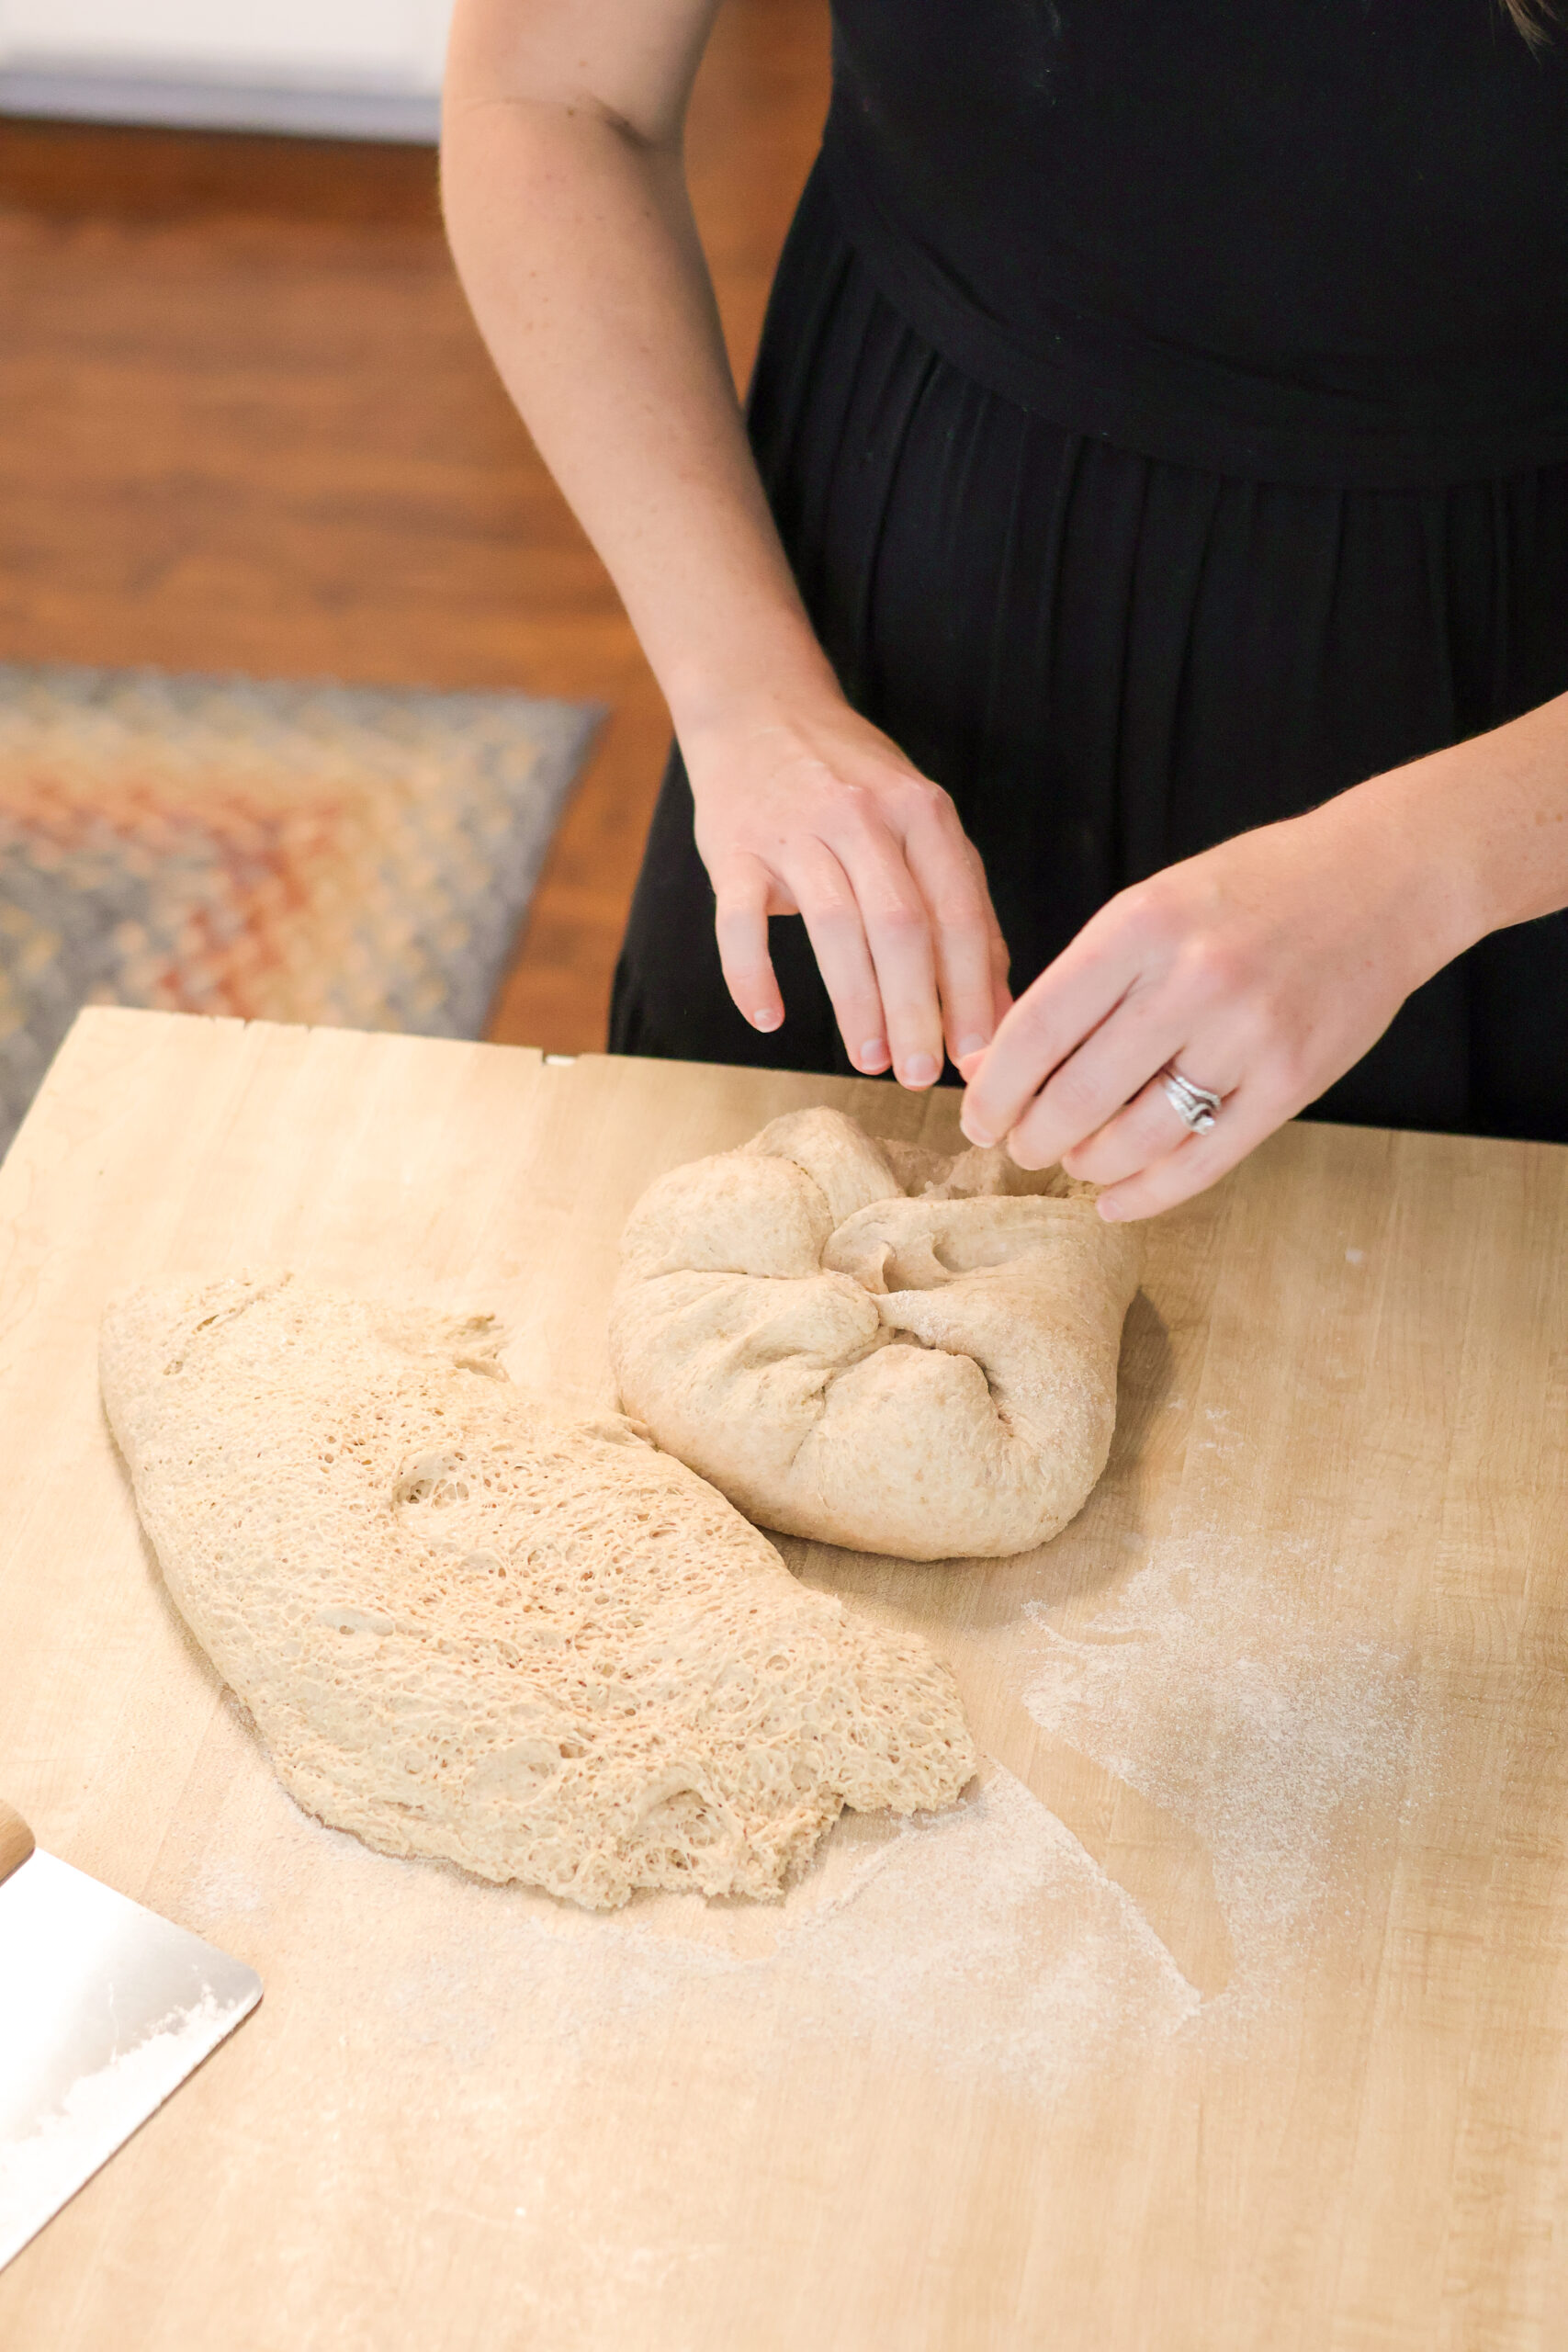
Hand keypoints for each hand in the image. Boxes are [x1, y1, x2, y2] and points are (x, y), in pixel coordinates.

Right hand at [685, 690, 1011, 1087]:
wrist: (760, 709)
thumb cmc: (853, 784)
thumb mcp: (922, 826)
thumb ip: (964, 911)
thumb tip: (1000, 1010)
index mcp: (922, 812)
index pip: (957, 913)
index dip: (970, 990)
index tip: (977, 1057)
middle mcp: (861, 816)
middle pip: (901, 927)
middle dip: (916, 1009)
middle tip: (921, 1076)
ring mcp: (794, 831)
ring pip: (833, 928)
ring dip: (854, 1003)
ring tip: (870, 1060)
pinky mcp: (734, 849)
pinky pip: (741, 922)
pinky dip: (752, 975)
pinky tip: (770, 1020)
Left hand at [959, 794, 1473, 1218]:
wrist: (1386, 880)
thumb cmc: (1251, 893)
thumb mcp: (1153, 908)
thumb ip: (1078, 983)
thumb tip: (988, 1063)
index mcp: (1143, 925)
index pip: (1037, 1028)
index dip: (994, 1088)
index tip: (976, 1117)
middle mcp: (1193, 980)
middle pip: (1078, 1095)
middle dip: (1033, 1137)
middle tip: (1022, 1146)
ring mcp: (1248, 1035)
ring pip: (1135, 1138)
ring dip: (1086, 1165)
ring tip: (1075, 1159)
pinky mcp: (1293, 1082)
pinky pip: (1202, 1161)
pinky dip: (1147, 1193)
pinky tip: (1115, 1199)